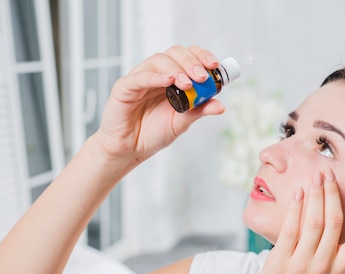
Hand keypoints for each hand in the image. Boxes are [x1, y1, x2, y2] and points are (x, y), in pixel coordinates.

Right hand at [95, 45, 225, 161]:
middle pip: (174, 53)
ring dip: (176, 69)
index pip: (188, 56)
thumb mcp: (182, 122)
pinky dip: (155, 76)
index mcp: (172, 78)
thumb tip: (220, 106)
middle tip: (202, 77)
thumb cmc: (153, 133)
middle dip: (191, 62)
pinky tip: (168, 80)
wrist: (130, 149)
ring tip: (187, 84)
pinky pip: (139, 77)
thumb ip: (199, 111)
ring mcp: (140, 78)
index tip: (214, 65)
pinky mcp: (124, 87)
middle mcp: (157, 73)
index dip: (202, 56)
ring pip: (158, 60)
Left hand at [250, 169, 344, 273]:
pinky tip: (298, 194)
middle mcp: (324, 266)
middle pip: (334, 223)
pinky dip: (296, 210)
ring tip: (316, 177)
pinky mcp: (280, 261)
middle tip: (330, 173)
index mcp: (340, 270)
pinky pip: (290, 230)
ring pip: (314, 223)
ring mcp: (302, 264)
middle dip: (334, 195)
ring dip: (316, 196)